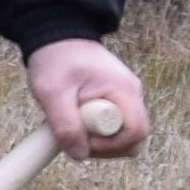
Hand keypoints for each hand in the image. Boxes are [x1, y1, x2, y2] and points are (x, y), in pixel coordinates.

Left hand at [25, 36, 147, 157]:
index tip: (85, 140)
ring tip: (74, 126)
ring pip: (123, 134)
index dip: (111, 145)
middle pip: (134, 138)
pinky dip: (96, 131)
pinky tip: (76, 119)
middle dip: (107, 147)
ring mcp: (124, 97)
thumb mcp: (53, 92)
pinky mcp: (114, 100)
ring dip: (100, 140)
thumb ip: (65, 125)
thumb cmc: (55, 58)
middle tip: (79, 139)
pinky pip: (113, 126)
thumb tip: (80, 155)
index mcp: (124, 90)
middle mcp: (131, 94)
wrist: (56, 34)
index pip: (136, 132)